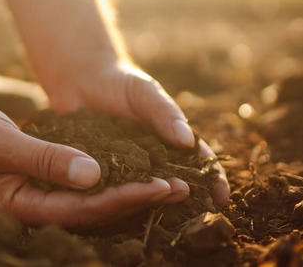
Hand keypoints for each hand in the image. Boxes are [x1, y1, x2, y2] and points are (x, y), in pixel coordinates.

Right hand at [0, 101, 189, 226]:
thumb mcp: (2, 144)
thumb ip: (46, 159)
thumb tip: (94, 175)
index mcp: (23, 207)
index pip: (85, 210)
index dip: (126, 199)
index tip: (161, 186)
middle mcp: (34, 208)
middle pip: (95, 212)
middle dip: (137, 200)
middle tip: (180, 188)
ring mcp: (37, 196)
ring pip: (91, 201)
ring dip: (127, 191)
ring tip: (167, 183)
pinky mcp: (38, 182)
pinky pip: (80, 186)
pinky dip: (107, 179)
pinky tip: (130, 170)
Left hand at [44, 58, 230, 206]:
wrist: (80, 79)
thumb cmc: (120, 82)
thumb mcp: (145, 92)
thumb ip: (164, 113)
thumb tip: (188, 139)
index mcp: (170, 140)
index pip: (198, 163)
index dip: (213, 181)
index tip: (222, 198)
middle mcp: (152, 159)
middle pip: (175, 184)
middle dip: (189, 202)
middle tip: (198, 219)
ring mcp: (126, 169)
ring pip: (144, 193)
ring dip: (154, 206)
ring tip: (165, 222)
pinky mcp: (100, 173)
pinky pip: (111, 190)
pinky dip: (119, 202)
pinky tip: (122, 214)